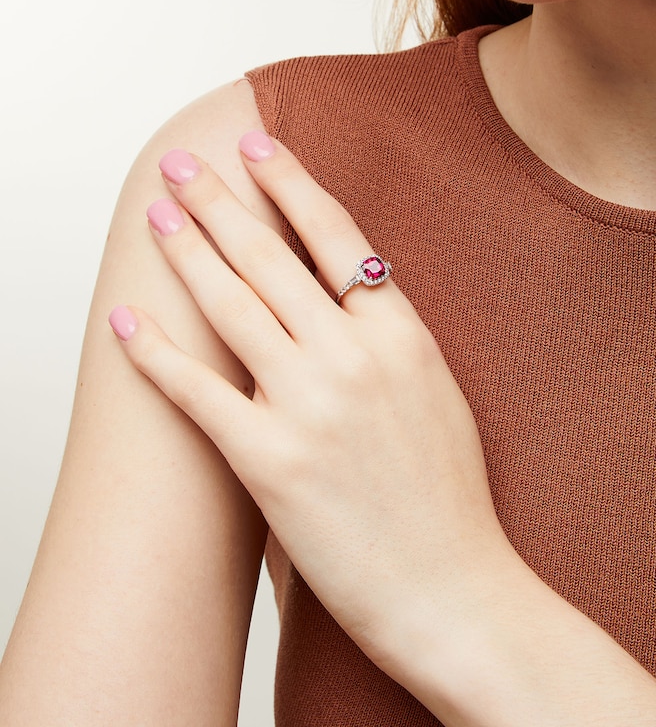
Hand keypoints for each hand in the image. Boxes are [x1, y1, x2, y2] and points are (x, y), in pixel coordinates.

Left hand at [108, 131, 507, 664]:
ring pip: (233, 306)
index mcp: (404, 337)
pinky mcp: (269, 462)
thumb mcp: (437, 394)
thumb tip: (351, 296)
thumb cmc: (450, 498)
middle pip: (274, 258)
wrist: (452, 586)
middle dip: (221, 203)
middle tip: (184, 165)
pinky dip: (155, 353)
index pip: (338, 237)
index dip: (292, 185)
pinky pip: (198, 392)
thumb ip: (393, 339)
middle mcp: (355, 359)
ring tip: (156, 215)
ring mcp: (310, 407)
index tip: (258, 147)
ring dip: (187, 253)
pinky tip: (126, 320)